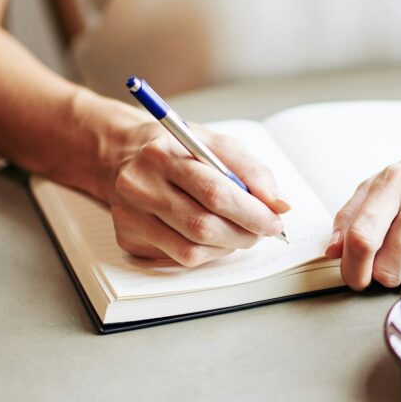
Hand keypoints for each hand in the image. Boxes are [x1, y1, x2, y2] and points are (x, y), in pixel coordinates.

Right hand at [102, 121, 289, 266]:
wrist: (121, 155)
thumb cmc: (176, 150)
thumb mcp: (216, 144)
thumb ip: (252, 171)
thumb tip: (279, 204)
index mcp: (162, 154)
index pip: (214, 191)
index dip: (251, 211)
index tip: (275, 219)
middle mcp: (139, 185)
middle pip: (202, 225)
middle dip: (244, 233)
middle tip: (263, 230)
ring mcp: (130, 215)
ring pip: (191, 249)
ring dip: (228, 246)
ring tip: (240, 232)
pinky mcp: (128, 238)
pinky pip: (178, 258)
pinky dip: (207, 252)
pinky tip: (212, 236)